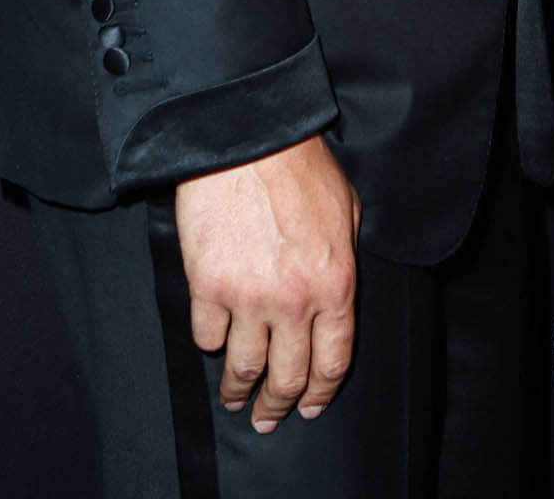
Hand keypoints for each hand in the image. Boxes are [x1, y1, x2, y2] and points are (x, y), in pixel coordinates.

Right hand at [175, 134, 360, 431]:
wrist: (250, 137)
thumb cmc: (301, 165)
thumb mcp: (346, 210)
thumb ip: (343, 258)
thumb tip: (334, 291)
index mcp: (335, 284)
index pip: (332, 361)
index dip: (320, 392)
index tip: (309, 407)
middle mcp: (294, 301)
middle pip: (287, 377)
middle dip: (278, 405)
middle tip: (267, 417)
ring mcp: (248, 298)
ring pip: (243, 367)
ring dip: (238, 390)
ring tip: (235, 398)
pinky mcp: (207, 287)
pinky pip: (207, 335)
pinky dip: (210, 342)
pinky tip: (214, 340)